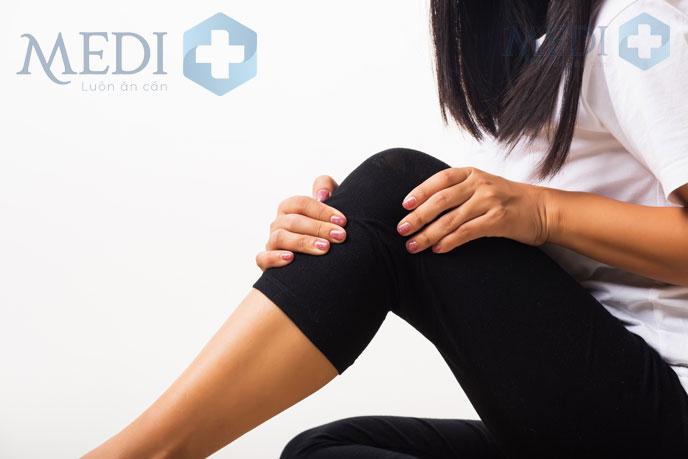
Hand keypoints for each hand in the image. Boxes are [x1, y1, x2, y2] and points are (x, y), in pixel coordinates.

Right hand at [256, 175, 344, 270]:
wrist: (321, 261)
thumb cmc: (326, 228)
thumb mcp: (329, 206)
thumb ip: (327, 187)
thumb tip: (323, 194)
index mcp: (289, 208)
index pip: (301, 203)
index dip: (322, 210)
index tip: (342, 221)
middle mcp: (278, 224)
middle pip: (293, 221)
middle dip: (319, 228)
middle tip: (340, 236)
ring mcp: (271, 243)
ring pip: (280, 238)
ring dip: (303, 242)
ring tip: (324, 248)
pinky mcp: (266, 262)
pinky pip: (263, 259)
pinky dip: (274, 258)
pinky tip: (291, 259)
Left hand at [396, 167, 550, 253]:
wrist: (544, 209)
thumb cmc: (508, 200)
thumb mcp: (483, 186)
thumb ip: (458, 191)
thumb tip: (424, 208)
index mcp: (472, 173)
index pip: (439, 180)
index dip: (419, 192)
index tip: (404, 206)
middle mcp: (479, 184)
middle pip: (440, 200)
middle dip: (418, 216)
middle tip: (402, 230)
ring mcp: (489, 201)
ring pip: (450, 219)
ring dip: (428, 234)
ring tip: (413, 245)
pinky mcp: (498, 220)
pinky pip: (467, 232)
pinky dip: (449, 241)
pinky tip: (437, 249)